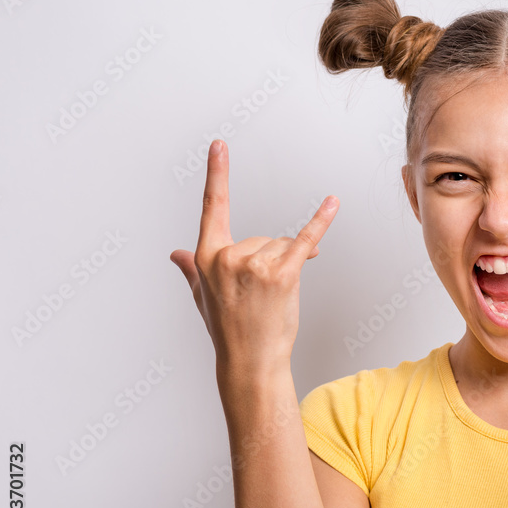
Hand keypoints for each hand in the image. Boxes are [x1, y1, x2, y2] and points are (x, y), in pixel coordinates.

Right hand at [169, 140, 339, 371]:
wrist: (251, 361)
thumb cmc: (228, 330)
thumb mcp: (202, 297)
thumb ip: (191, 269)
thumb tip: (175, 254)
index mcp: (206, 257)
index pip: (212, 207)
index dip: (217, 174)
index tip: (219, 146)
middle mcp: (228, 256)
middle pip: (264, 236)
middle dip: (271, 261)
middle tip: (261, 296)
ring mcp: (255, 264)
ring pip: (283, 246)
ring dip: (287, 267)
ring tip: (273, 299)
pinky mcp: (282, 275)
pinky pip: (305, 241)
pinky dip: (321, 221)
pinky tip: (332, 204)